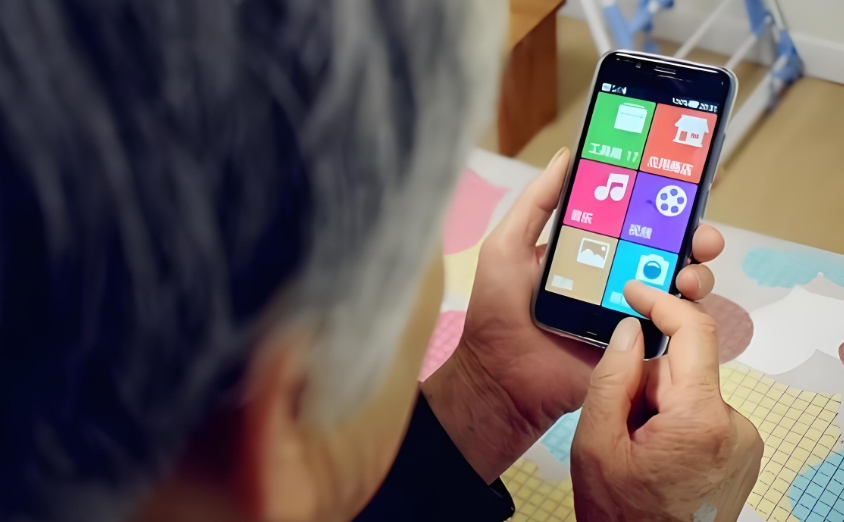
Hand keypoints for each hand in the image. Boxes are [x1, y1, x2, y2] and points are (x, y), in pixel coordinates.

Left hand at [421, 148, 725, 481]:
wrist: (500, 379)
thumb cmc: (497, 312)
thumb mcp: (506, 247)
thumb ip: (536, 204)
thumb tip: (567, 155)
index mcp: (589, 250)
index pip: (632, 219)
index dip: (660, 200)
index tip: (684, 180)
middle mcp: (615, 276)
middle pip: (666, 249)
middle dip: (692, 235)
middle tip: (700, 233)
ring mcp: (628, 311)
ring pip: (678, 284)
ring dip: (696, 270)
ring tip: (690, 269)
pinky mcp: (637, 345)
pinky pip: (674, 325)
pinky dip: (688, 310)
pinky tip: (685, 298)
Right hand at [571, 283, 762, 521]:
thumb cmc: (621, 515)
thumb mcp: (596, 443)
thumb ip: (612, 378)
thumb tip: (630, 329)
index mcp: (700, 419)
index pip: (693, 333)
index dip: (662, 302)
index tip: (635, 290)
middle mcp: (734, 425)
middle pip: (682, 367)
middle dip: (644, 382)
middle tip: (618, 422)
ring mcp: (743, 441)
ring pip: (688, 391)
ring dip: (656, 405)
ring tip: (637, 449)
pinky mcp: (741, 452)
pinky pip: (701, 413)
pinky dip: (673, 422)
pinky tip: (656, 455)